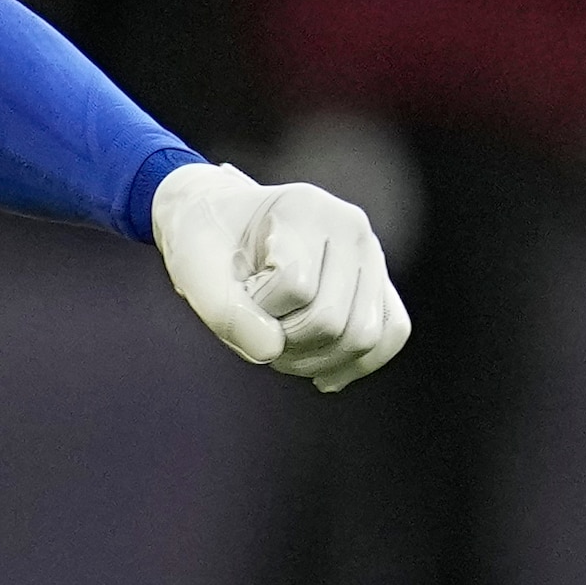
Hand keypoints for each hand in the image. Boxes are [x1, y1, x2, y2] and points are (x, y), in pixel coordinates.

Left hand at [151, 160, 407, 392]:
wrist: (224, 226)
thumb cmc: (207, 243)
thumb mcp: (192, 270)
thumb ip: (223, 310)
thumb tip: (272, 350)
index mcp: (304, 208)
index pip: (294, 287)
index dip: (257, 308)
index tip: (236, 291)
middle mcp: (350, 226)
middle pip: (333, 320)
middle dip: (286, 343)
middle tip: (255, 329)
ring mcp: (371, 254)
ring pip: (365, 336)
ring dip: (315, 359)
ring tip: (280, 347)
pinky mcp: (379, 282)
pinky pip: (392, 333)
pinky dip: (356, 364)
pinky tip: (320, 376)